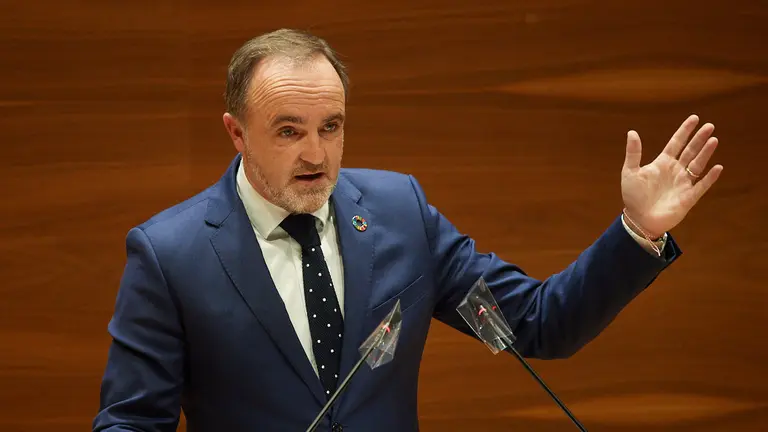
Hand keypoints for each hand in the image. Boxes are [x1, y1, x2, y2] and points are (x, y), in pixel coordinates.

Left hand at [621, 114, 722, 237]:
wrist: (639, 220)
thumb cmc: (633, 197)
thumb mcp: (630, 172)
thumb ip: (633, 153)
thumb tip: (632, 132)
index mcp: (662, 163)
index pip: (676, 143)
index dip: (685, 131)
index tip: (695, 118)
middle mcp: (675, 171)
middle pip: (690, 151)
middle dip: (699, 139)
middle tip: (709, 126)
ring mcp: (683, 183)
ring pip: (697, 165)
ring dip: (706, 153)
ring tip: (713, 140)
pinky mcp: (688, 197)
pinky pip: (702, 186)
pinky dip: (709, 177)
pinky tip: (717, 167)